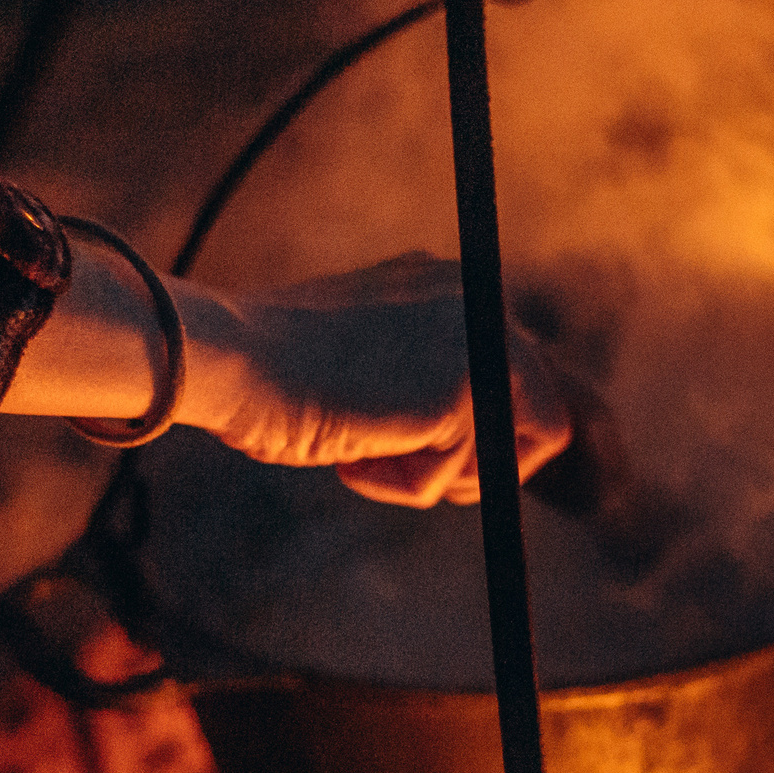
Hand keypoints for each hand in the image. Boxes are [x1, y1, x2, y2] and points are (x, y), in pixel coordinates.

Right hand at [178, 254, 573, 506]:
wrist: (232, 358)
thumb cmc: (269, 371)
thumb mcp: (362, 361)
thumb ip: (418, 379)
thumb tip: (463, 440)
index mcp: (448, 284)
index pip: (511, 371)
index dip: (478, 433)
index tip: (419, 453)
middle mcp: (478, 300)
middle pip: (542, 410)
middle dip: (472, 461)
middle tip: (395, 466)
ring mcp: (481, 340)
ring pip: (514, 452)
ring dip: (436, 476)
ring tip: (362, 456)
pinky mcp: (470, 389)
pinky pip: (464, 478)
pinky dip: (407, 487)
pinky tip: (353, 457)